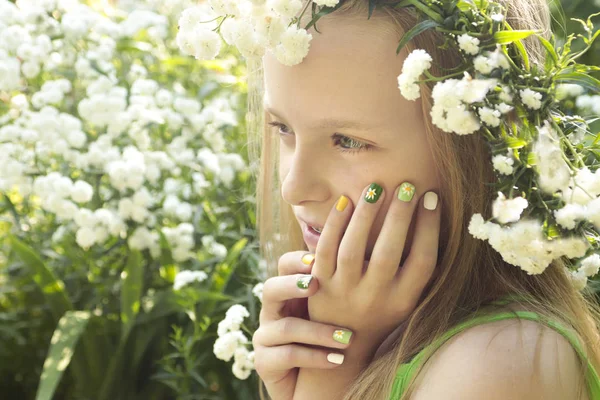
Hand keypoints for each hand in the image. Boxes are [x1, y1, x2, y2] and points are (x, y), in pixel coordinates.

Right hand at [253, 251, 355, 399]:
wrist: (309, 383)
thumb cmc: (326, 339)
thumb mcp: (333, 310)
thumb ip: (340, 286)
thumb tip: (366, 254)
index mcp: (288, 292)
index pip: (284, 265)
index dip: (297, 260)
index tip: (319, 260)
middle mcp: (272, 311)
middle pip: (270, 288)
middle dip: (292, 285)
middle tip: (315, 284)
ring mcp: (265, 336)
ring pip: (285, 327)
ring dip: (318, 331)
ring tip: (346, 338)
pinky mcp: (264, 362)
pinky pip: (288, 355)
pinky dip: (315, 357)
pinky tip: (337, 359)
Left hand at [307, 183, 440, 359]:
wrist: (342, 344)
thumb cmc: (381, 311)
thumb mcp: (406, 297)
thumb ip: (417, 267)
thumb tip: (431, 214)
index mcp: (403, 300)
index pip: (422, 261)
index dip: (430, 227)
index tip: (432, 197)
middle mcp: (375, 297)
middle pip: (388, 253)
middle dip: (400, 216)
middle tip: (407, 185)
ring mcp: (344, 291)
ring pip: (352, 249)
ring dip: (365, 216)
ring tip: (376, 188)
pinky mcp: (319, 283)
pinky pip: (325, 250)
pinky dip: (334, 225)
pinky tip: (346, 202)